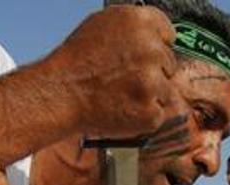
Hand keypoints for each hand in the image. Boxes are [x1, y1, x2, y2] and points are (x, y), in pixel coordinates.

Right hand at [45, 5, 176, 137]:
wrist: (61, 95)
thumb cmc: (76, 62)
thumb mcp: (103, 25)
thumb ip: (136, 28)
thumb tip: (157, 36)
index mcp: (141, 22)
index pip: (168, 35)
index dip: (154, 47)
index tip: (142, 57)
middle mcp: (151, 49)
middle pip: (168, 64)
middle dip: (151, 73)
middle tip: (124, 80)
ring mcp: (153, 82)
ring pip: (165, 91)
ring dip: (148, 96)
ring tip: (120, 95)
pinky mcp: (151, 111)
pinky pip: (157, 114)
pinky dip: (142, 116)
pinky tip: (121, 108)